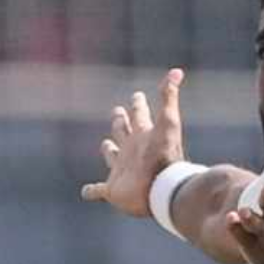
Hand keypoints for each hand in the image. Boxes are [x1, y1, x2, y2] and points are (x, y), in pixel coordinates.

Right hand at [80, 68, 186, 217]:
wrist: (163, 190)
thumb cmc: (165, 156)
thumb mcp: (168, 122)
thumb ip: (169, 97)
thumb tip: (177, 71)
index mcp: (144, 136)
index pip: (140, 115)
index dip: (138, 104)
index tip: (137, 95)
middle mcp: (132, 151)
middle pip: (124, 132)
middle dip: (121, 122)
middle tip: (118, 111)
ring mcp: (122, 170)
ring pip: (112, 158)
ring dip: (109, 152)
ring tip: (106, 146)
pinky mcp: (113, 190)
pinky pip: (99, 191)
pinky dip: (92, 192)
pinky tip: (86, 193)